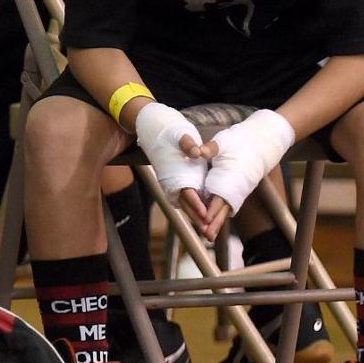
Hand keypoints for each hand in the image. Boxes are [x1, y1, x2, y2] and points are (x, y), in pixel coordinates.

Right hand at [133, 103, 208, 228]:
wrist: (154, 130)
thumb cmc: (168, 131)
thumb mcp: (179, 133)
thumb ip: (187, 143)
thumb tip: (196, 151)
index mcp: (175, 172)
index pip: (187, 191)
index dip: (196, 203)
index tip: (205, 214)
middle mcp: (173, 181)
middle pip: (187, 204)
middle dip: (198, 218)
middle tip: (209, 232)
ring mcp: (173, 184)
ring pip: (186, 204)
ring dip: (197, 217)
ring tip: (209, 231)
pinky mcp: (176, 183)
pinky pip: (186, 199)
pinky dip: (194, 209)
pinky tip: (204, 215)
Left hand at [198, 109, 294, 240]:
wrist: (261, 140)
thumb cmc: (242, 140)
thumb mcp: (224, 142)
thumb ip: (211, 148)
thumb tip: (198, 151)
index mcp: (229, 178)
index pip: (219, 198)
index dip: (211, 210)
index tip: (204, 221)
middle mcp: (235, 187)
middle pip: (223, 209)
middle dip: (214, 223)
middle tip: (206, 237)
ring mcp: (237, 189)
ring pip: (225, 209)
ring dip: (216, 221)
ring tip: (208, 235)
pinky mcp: (237, 188)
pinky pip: (226, 203)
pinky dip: (219, 212)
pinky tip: (212, 220)